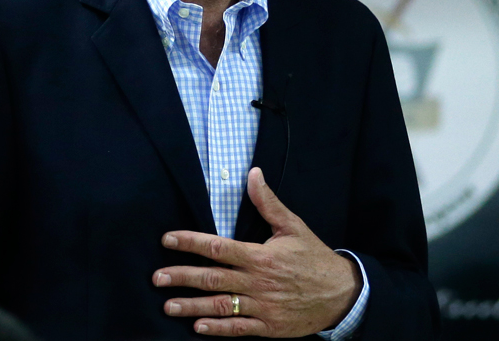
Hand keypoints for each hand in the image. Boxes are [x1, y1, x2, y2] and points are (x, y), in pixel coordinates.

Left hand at [152, 167, 360, 336]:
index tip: (167, 240)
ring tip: (168, 306)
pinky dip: (217, 328)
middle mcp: (258, 281)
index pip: (218, 247)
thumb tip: (253, 174)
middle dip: (181, 277)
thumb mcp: (292, 226)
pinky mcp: (269, 326)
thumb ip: (268, 203)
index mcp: (260, 255)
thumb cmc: (314, 257)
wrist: (342, 293)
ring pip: (220, 306)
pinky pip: (238, 328)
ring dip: (191, 306)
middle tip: (156, 278)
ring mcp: (262, 306)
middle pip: (211, 278)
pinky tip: (198, 327)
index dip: (189, 243)